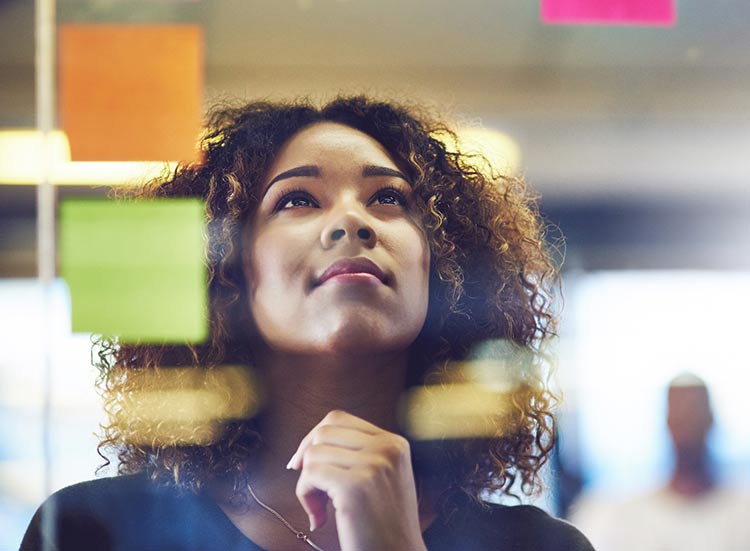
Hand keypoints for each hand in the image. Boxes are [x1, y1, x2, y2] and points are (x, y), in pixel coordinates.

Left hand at [287, 410, 427, 550]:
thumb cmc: (383, 526)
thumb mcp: (381, 478)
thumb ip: (357, 455)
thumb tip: (309, 444)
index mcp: (395, 443)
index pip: (339, 418)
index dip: (314, 439)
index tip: (304, 464)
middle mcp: (387, 448)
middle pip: (324, 431)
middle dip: (307, 457)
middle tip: (310, 488)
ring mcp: (373, 465)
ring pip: (314, 452)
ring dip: (307, 483)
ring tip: (321, 508)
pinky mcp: (355, 486)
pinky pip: (310, 474)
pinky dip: (305, 496)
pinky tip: (320, 518)